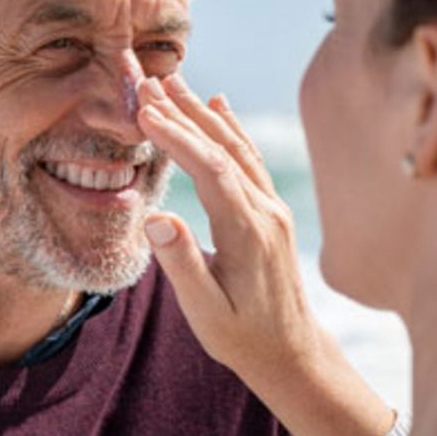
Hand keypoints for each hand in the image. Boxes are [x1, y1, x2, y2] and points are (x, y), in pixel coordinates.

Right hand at [136, 74, 393, 435]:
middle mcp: (266, 212)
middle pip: (224, 148)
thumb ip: (182, 264)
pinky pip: (249, 159)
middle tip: (148, 81)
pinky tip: (217, 105)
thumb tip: (156, 217)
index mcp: (248, 233)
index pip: (211, 170)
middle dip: (184, 111)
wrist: (291, 353)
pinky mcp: (272, 212)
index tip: (145, 111)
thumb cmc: (242, 337)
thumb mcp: (206, 312)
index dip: (178, 137)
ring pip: (237, 148)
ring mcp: (273, 209)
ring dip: (203, 113)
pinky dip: (230, 128)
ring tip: (172, 82)